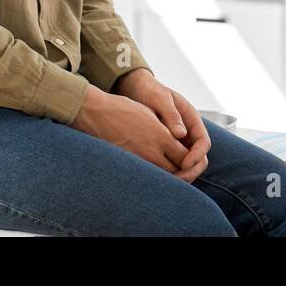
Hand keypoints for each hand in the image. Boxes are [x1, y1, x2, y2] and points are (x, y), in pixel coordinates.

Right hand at [70, 85, 190, 174]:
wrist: (96, 113)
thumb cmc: (123, 108)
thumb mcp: (149, 113)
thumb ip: (166, 129)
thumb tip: (178, 138)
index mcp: (161, 136)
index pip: (185, 157)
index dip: (189, 160)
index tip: (186, 158)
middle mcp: (152, 150)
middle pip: (176, 170)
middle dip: (180, 171)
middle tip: (179, 169)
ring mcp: (139, 160)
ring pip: (161, 176)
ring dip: (166, 175)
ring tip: (166, 170)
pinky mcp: (127, 164)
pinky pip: (144, 175)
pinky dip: (150, 175)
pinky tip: (149, 171)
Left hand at [114, 70, 210, 182]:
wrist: (139, 90)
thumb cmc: (151, 91)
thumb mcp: (160, 99)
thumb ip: (171, 115)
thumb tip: (181, 134)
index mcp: (192, 119)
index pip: (203, 142)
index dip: (197, 156)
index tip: (185, 164)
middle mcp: (190, 132)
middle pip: (200, 157)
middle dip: (192, 170)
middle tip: (178, 180)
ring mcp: (181, 141)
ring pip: (189, 163)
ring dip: (183, 174)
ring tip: (169, 182)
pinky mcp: (169, 147)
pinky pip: (175, 162)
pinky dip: (171, 171)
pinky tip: (160, 177)